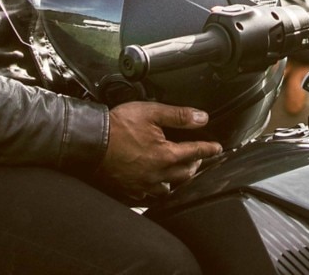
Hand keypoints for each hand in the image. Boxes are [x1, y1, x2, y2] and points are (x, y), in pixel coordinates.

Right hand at [99, 101, 222, 200]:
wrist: (90, 142)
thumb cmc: (117, 127)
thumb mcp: (150, 112)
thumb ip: (178, 115)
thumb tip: (201, 118)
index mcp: (166, 155)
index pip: (195, 152)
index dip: (209, 148)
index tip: (217, 148)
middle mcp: (158, 174)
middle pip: (186, 173)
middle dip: (195, 164)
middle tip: (197, 156)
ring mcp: (144, 186)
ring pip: (170, 188)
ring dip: (177, 179)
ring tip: (178, 170)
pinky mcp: (131, 191)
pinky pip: (151, 195)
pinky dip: (158, 188)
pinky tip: (156, 183)